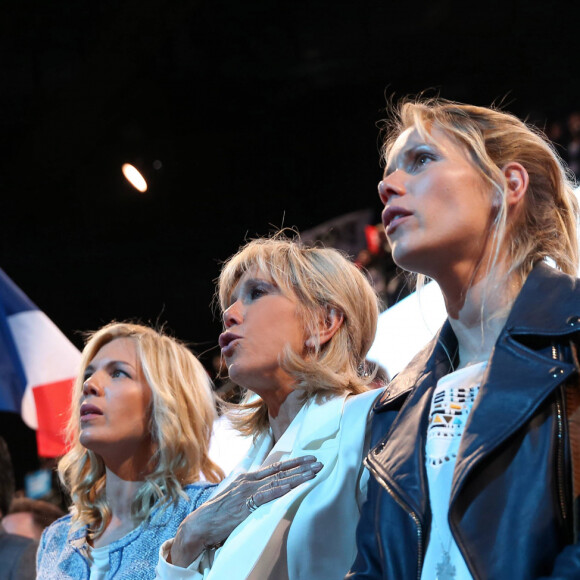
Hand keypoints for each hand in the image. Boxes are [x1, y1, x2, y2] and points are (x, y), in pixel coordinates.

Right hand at [169, 455, 322, 567]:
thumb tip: (265, 487)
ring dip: (298, 476)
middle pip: (281, 471)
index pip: (276, 466)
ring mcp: (248, 491)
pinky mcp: (246, 504)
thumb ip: (251, 489)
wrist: (201, 523)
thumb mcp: (236, 495)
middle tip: (319, 463)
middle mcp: (249, 480)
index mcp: (248, 476)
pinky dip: (280, 489)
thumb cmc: (219, 512)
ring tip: (313, 473)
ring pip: (278, 480)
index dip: (294, 462)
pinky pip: (267, 495)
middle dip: (301, 466)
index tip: (309, 458)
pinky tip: (292, 485)